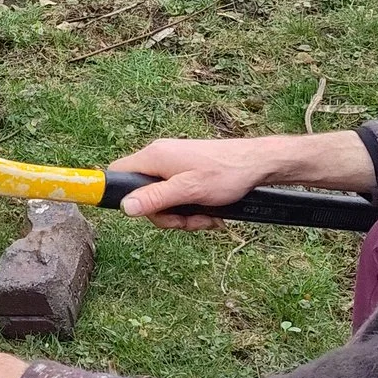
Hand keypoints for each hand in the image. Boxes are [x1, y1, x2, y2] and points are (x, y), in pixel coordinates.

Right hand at [112, 132, 372, 228]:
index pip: (118, 174)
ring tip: (205, 217)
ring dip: (182, 214)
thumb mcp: (189, 191)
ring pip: (164, 199)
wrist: (259, 164)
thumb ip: (156, 199)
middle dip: (165, 214)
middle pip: (143, 194)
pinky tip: (210, 212)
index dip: (124, 196)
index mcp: (153, 156)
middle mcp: (160, 157)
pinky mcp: (187, 172)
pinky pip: (178, 195)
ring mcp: (174, 165)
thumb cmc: (226, 174)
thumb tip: (124, 207)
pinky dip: (192, 208)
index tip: (146, 212)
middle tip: (186, 220)